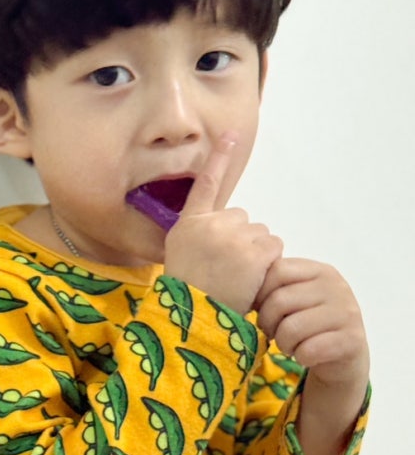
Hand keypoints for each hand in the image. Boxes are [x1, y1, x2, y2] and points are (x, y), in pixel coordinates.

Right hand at [162, 132, 282, 314]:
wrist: (194, 319)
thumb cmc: (187, 293)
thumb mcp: (180, 256)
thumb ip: (200, 234)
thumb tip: (231, 225)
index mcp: (188, 225)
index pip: (205, 185)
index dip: (219, 159)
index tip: (232, 135)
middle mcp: (210, 224)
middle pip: (243, 218)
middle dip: (242, 240)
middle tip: (228, 268)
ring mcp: (232, 237)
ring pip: (261, 234)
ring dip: (257, 253)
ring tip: (238, 277)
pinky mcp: (254, 252)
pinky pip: (274, 247)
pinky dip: (269, 263)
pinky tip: (252, 279)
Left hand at [254, 258, 369, 387]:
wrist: (344, 357)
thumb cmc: (308, 321)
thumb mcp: (294, 297)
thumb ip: (275, 285)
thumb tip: (243, 286)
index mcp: (319, 270)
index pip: (277, 271)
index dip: (259, 292)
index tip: (257, 308)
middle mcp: (337, 286)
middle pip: (280, 300)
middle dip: (267, 322)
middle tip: (270, 332)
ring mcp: (347, 311)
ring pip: (292, 328)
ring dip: (282, 342)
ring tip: (287, 344)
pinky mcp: (353, 339)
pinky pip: (309, 349)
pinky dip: (300, 356)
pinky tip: (304, 355)